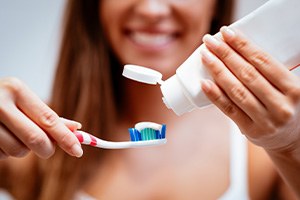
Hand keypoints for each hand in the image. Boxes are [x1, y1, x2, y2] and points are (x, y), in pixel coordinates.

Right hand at [0, 77, 82, 158]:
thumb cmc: (2, 99)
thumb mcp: (24, 100)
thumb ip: (47, 116)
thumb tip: (76, 128)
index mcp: (16, 90)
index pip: (49, 120)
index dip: (66, 138)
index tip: (78, 150)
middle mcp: (0, 104)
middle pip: (36, 139)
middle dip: (47, 149)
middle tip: (47, 147)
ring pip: (19, 151)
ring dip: (24, 149)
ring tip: (15, 134)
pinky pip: (3, 156)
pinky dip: (7, 152)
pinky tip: (2, 137)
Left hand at [200, 26, 299, 151]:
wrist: (291, 139)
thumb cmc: (287, 106)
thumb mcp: (289, 88)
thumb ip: (271, 73)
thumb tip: (238, 49)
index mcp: (294, 89)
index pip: (264, 61)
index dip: (243, 45)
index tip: (227, 33)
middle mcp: (281, 105)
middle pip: (247, 74)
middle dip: (225, 54)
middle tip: (209, 41)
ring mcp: (266, 120)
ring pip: (236, 91)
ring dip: (217, 71)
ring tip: (205, 56)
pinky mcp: (250, 130)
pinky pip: (229, 109)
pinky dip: (215, 95)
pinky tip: (204, 82)